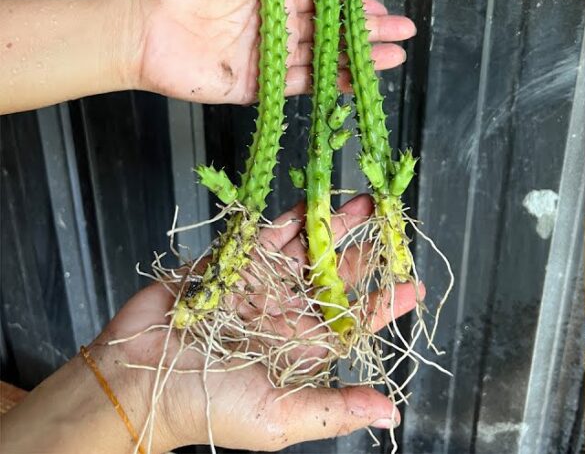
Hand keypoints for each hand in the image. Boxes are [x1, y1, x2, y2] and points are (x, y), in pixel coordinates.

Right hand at [0, 195, 417, 452]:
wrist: (136, 384)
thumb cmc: (207, 409)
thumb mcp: (280, 418)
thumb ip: (335, 409)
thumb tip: (391, 416)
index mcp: (301, 351)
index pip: (351, 323)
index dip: (381, 303)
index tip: (412, 284)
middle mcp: (284, 316)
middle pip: (332, 278)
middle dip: (361, 252)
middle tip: (391, 223)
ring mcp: (257, 288)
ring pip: (303, 251)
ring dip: (331, 226)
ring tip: (362, 202)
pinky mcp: (227, 266)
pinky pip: (262, 238)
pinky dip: (286, 221)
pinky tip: (311, 204)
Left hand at [129, 0, 415, 103]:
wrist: (143, 30)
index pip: (322, 0)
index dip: (352, 5)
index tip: (382, 7)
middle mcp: (274, 27)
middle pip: (331, 30)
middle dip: (369, 32)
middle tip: (405, 33)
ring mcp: (268, 59)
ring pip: (324, 59)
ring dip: (358, 59)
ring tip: (394, 58)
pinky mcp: (258, 88)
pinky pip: (300, 85)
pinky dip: (329, 84)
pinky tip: (357, 82)